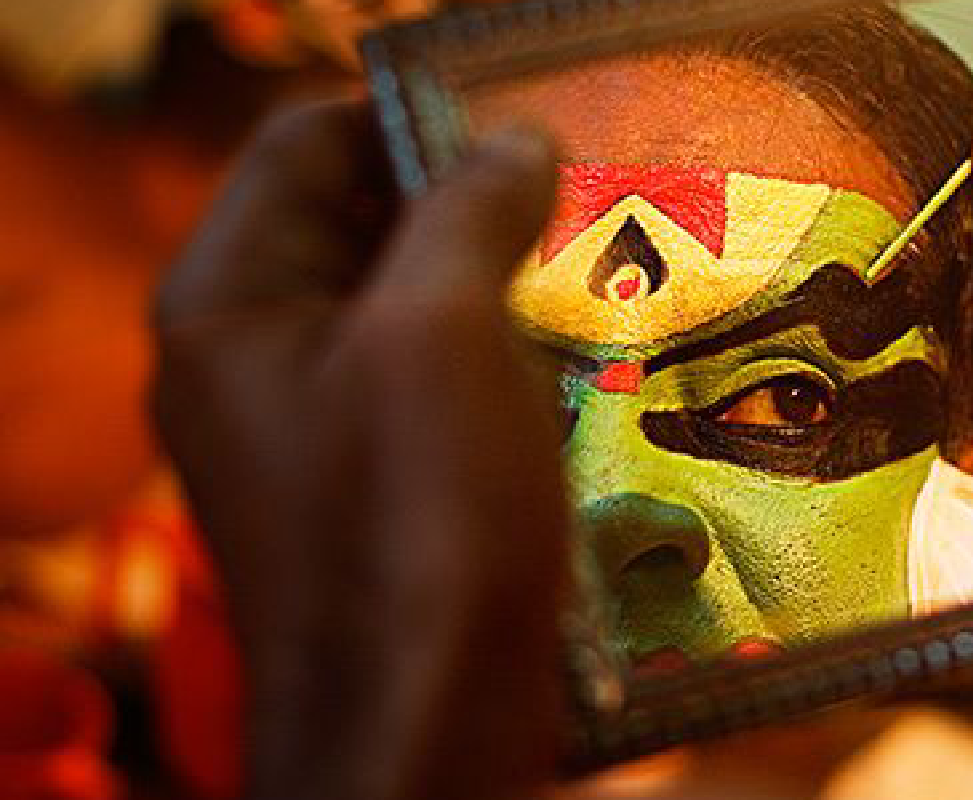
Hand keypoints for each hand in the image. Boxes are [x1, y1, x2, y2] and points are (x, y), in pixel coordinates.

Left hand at [152, 101, 567, 799]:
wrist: (427, 727)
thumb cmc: (416, 527)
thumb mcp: (440, 335)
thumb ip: (469, 213)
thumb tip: (516, 143)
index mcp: (227, 304)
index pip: (306, 145)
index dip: (411, 117)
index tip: (521, 126)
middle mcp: (253, 362)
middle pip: (356, 227)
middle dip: (465, 204)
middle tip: (573, 199)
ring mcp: (312, 432)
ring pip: (404, 312)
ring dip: (494, 287)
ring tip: (590, 276)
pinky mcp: (375, 491)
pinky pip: (432, 389)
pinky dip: (498, 362)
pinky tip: (574, 369)